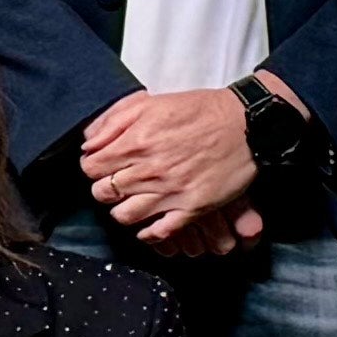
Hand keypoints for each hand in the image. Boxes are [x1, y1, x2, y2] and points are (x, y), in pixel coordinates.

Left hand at [79, 85, 262, 250]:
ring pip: (125, 215)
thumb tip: (89, 144)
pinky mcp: (192, 207)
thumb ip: (114, 121)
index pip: (92, 167)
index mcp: (137, 143)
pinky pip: (159, 231)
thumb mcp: (152, 103)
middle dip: (104, 188)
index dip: (93, 167)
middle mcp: (150, 170)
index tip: (103, 165)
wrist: (247, 124)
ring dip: (122, 209)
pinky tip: (148, 225)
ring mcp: (171, 192)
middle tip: (117, 182)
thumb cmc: (202, 110)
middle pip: (104, 193)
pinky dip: (148, 232)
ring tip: (132, 201)